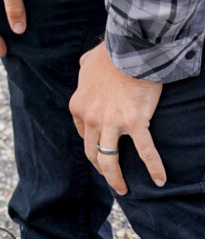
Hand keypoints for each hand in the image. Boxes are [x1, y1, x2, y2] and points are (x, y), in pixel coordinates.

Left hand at [69, 42, 164, 194]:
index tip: (99, 151)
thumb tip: (85, 69)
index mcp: (78, 105)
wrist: (127, 49)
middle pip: (92, 152)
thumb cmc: (109, 55)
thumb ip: (84, 72)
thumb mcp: (86, 63)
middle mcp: (90, 117)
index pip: (81, 133)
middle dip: (100, 169)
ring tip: (122, 189)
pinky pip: (145, 152)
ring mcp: (111, 122)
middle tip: (110, 178)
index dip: (90, 145)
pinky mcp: (134, 123)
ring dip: (115, 178)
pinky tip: (160, 180)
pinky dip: (153, 168)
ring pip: (109, 159)